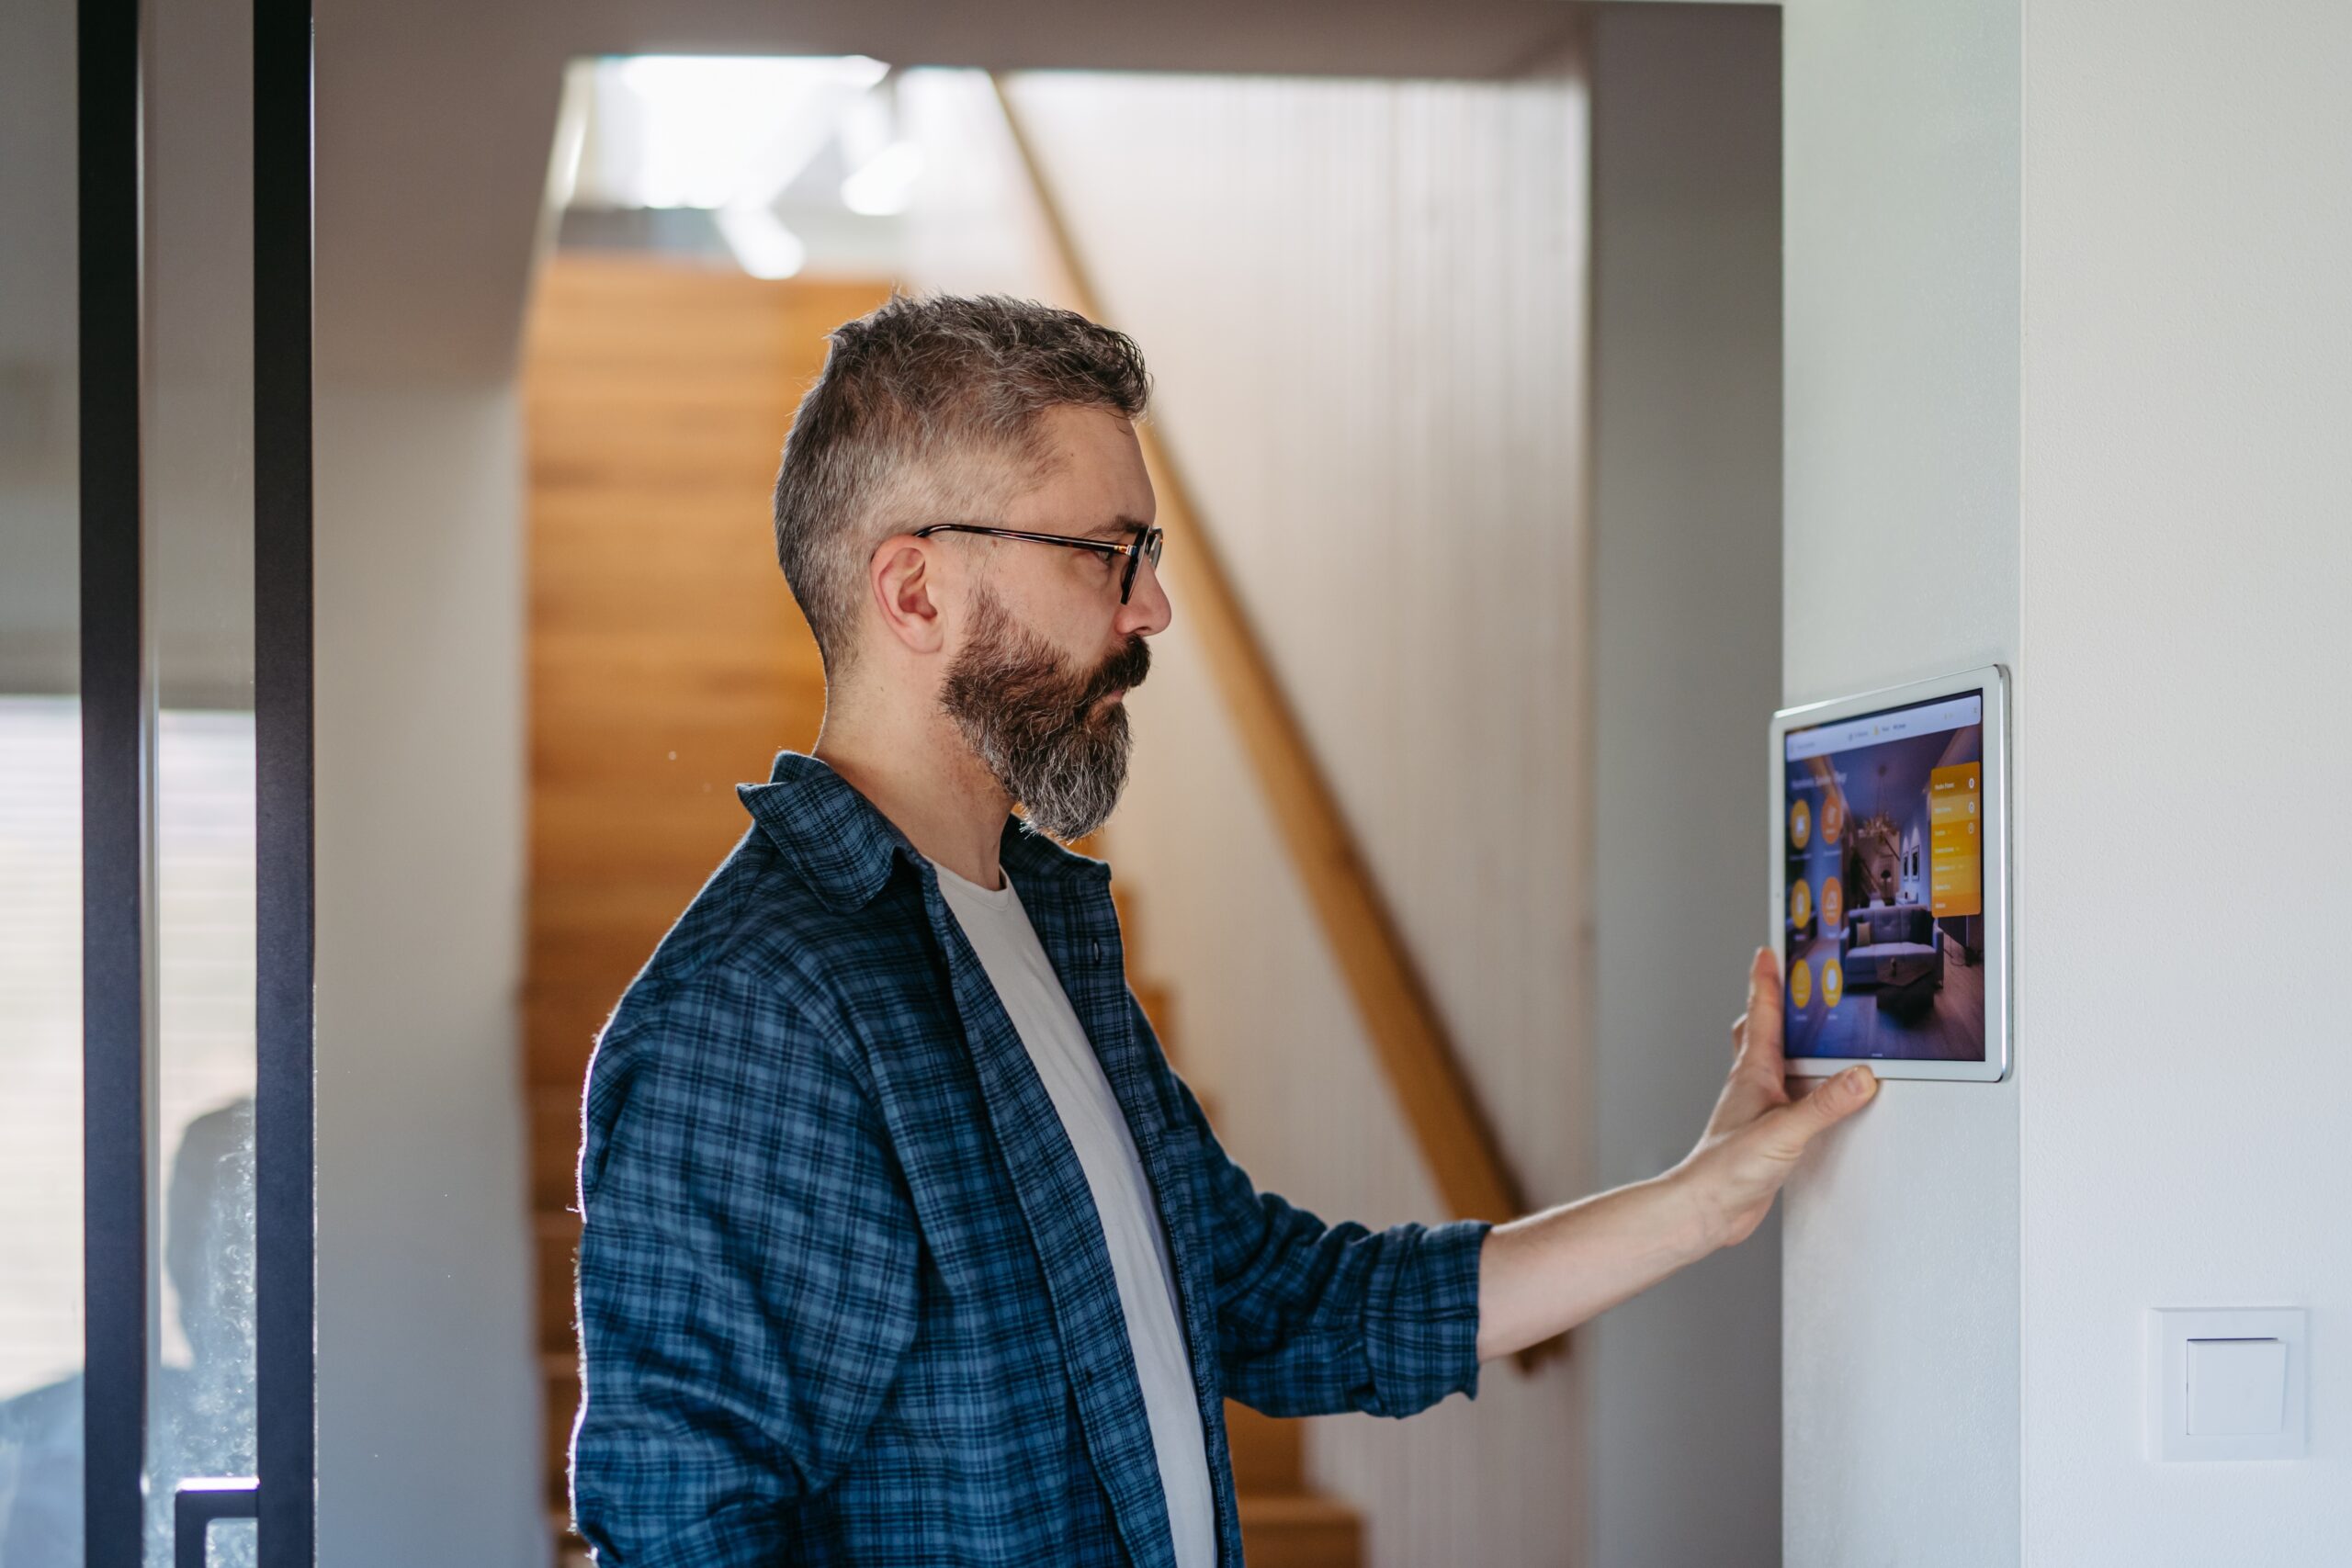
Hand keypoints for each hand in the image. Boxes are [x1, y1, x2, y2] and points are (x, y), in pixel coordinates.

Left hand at [1671, 948, 1877, 1249]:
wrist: (1706, 1209)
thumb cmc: (1725, 1168)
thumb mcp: (1785, 1131)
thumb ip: (1825, 1105)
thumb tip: (1862, 1077)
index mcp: (1753, 1072)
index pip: (1761, 1013)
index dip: (1766, 980)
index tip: (1770, 951)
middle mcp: (1754, 1084)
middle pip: (1764, 1032)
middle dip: (1778, 1004)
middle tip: (1796, 981)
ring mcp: (1760, 1108)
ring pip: (1778, 1064)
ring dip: (1796, 1045)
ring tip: (1822, 1031)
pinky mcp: (1768, 1134)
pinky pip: (1791, 1097)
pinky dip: (1808, 1087)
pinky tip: (1824, 1097)